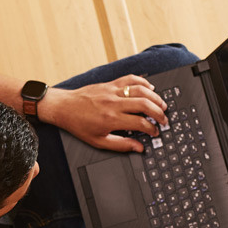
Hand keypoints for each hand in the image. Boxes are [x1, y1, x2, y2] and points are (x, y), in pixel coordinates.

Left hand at [40, 75, 168, 152]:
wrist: (64, 107)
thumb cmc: (78, 124)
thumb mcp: (98, 141)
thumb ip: (120, 145)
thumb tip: (138, 148)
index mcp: (111, 119)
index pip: (140, 122)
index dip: (152, 128)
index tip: (155, 132)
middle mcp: (114, 103)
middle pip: (145, 104)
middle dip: (159, 112)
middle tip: (164, 119)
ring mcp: (112, 91)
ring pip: (141, 90)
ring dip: (155, 97)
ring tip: (162, 104)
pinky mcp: (110, 84)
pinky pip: (130, 79)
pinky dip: (142, 81)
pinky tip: (149, 88)